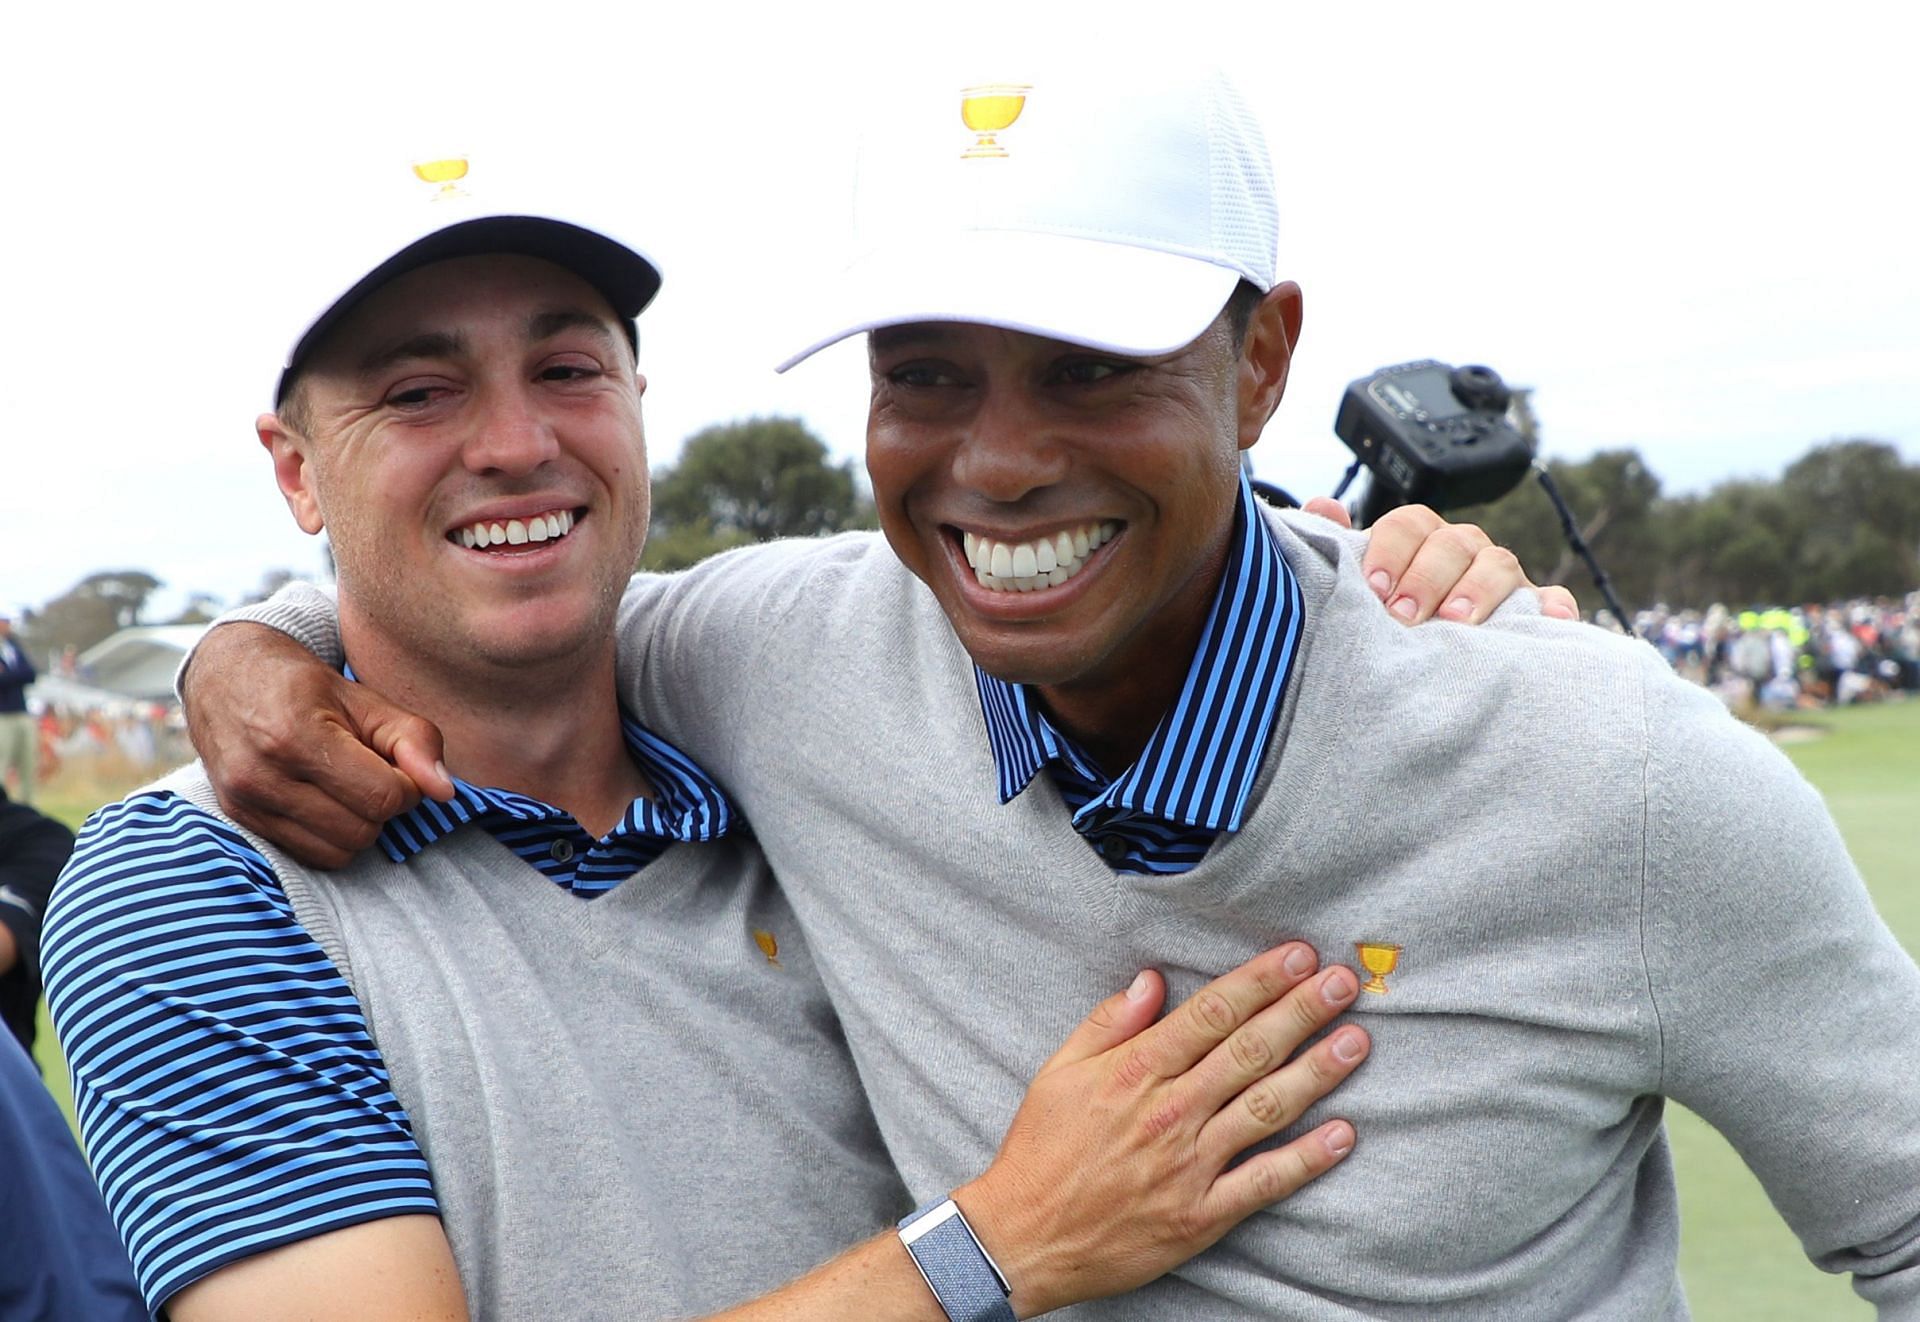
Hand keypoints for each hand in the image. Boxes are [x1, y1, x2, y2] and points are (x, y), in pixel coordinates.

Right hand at [182, 624, 455, 868]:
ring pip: (338, 852)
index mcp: (296, 736)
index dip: (406, 786)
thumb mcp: (366, 699)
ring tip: (347, 786)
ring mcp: (246, 803)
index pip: (383, 796)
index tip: (396, 764)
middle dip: (382, 806)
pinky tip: (324, 800)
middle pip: (362, 830)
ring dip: (358, 825)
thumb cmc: (305, 686)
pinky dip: (330, 837)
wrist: (226, 676)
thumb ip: (414, 740)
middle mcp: (263, 775)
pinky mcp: (240, 820)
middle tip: (371, 773)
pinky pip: (310, 856)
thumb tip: (445, 791)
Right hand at [957, 944, 1367, 1315]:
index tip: (1297, 956)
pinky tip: (1343, 1134)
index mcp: (1135, 1072)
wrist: (1023, 1238)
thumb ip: (1108, 1023)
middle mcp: (1169, 1113)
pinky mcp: (1201, 1214)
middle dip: (1301, 1011)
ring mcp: (1189, 1165)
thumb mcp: (1058, 1072)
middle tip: (1343, 982)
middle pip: (1248, 1051)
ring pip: (1266, 1108)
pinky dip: (1307, 1158)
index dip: (1259, 981)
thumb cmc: (1041, 1151)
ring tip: (1357, 1041)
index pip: (1210, 1013)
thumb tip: (1151, 980)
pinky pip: (1264, 1181)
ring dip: (1317, 1072)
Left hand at [1302, 498, 1579, 624]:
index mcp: (1420, 539)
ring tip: (1457, 621)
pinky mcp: (1534, 610)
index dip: (1391, 552)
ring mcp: (1503, 579)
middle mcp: (1463, 551)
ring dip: (1480, 589)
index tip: (1375, 589)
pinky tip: (1547, 621)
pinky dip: (1553, 608)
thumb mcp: (1360, 583)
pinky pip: (1553, 601)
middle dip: (1428, 577)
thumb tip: (1322, 507)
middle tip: (1405, 615)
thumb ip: (1340, 548)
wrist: (1423, 659)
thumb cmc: (1390, 613)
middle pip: (1455, 543)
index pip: (1409, 525)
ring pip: (1501, 565)